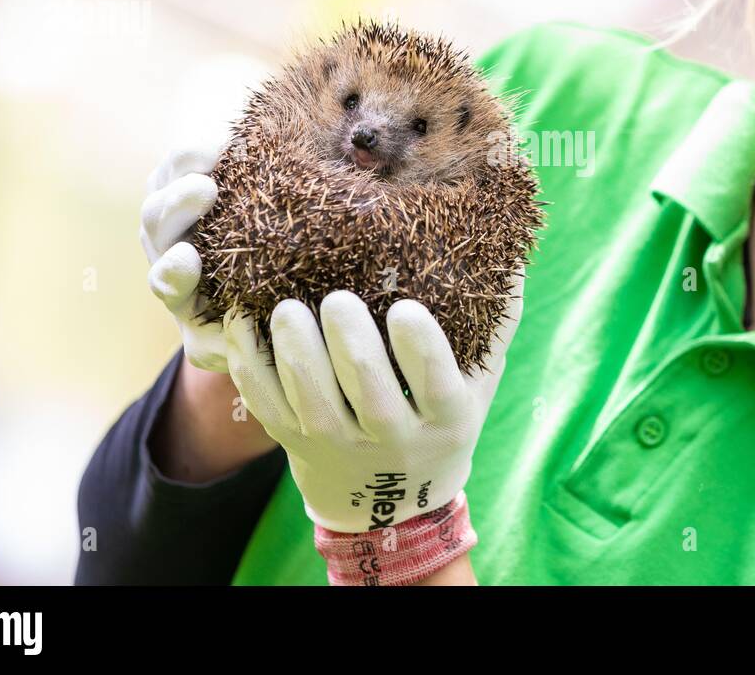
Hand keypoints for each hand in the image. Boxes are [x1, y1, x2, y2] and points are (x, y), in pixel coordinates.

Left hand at [141, 138, 250, 372]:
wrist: (251, 277)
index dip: (174, 271)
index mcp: (177, 289)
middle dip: (177, 205)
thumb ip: (239, 348)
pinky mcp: (182, 178)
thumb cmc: (250, 315)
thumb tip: (243, 332)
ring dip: (183, 170)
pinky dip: (197, 150)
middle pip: (156, 223)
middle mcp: (165, 247)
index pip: (166, 281)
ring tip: (213, 156)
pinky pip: (179, 159)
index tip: (189, 260)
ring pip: (162, 186)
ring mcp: (170, 210)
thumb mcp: (242, 343)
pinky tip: (225, 140)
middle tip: (204, 190)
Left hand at [227, 271, 523, 532]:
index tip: (404, 309)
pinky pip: (266, 405)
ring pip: (312, 401)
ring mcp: (338, 445)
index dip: (420, 350)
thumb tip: (510, 248)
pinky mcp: (294, 443)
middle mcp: (393, 439)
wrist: (392, 506)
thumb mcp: (478, 383)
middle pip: (368, 393)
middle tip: (337, 298)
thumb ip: (495, 324)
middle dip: (350, 343)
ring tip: (286, 308)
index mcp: (445, 418)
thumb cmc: (440, 421)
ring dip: (296, 353)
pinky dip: (250, 365)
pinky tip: (244, 324)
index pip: (436, 385)